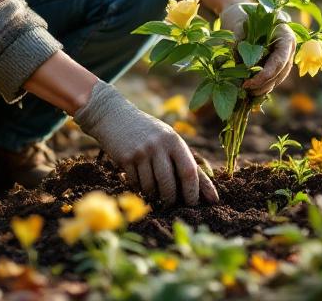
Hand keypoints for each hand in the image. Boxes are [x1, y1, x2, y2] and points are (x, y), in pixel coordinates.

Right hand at [73, 81, 218, 205]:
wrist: (114, 116)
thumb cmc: (148, 132)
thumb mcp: (168, 139)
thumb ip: (184, 161)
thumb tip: (207, 191)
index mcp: (174, 140)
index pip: (189, 171)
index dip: (195, 191)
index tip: (196, 204)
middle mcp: (159, 145)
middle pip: (170, 184)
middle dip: (172, 199)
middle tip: (172, 204)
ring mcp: (142, 151)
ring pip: (151, 187)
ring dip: (154, 196)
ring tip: (154, 193)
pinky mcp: (126, 158)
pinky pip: (136, 184)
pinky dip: (139, 189)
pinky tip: (139, 183)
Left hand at [220, 2, 295, 95]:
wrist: (238, 12)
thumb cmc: (240, 15)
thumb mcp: (238, 26)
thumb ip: (240, 43)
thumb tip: (244, 66)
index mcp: (285, 35)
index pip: (280, 59)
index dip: (267, 74)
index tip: (250, 82)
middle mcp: (287, 47)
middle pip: (281, 71)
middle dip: (265, 83)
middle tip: (246, 89)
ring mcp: (282, 56)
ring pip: (278, 77)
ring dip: (264, 87)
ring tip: (247, 92)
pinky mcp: (273, 62)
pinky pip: (271, 77)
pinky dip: (262, 84)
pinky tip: (250, 90)